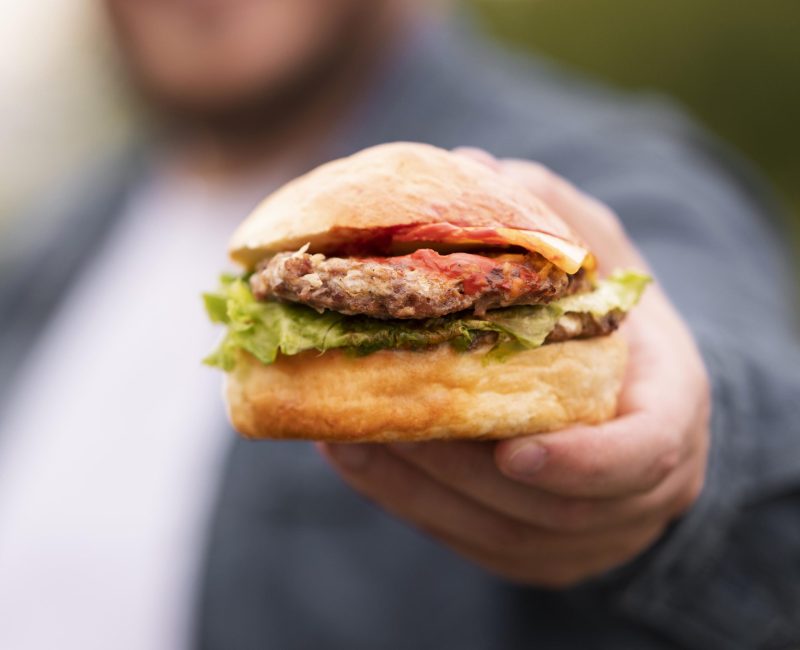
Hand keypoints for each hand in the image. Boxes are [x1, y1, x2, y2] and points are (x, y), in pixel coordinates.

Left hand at [319, 150, 710, 587]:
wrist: (625, 393)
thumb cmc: (611, 317)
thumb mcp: (600, 254)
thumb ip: (553, 217)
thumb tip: (472, 164)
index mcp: (667, 418)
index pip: (645, 458)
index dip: (583, 463)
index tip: (513, 451)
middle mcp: (631, 494)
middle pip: (546, 506)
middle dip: (461, 468)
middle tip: (387, 416)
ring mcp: (582, 535)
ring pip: (494, 532)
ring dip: (416, 487)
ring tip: (345, 436)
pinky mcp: (532, 550)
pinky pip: (465, 538)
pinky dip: (406, 500)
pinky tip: (352, 455)